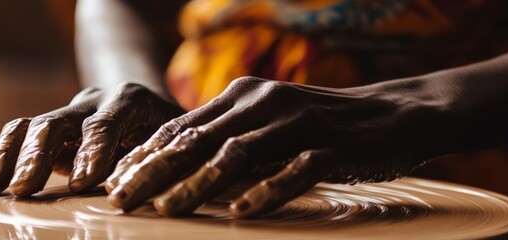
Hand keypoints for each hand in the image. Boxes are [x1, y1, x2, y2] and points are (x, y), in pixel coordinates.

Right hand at [0, 82, 183, 196]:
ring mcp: (67, 113)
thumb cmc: (171, 132)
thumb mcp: (179, 140)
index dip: (92, 152)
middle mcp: (92, 101)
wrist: (152, 104)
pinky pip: (18, 137)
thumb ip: (165, 159)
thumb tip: (154, 190)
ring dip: (7, 157)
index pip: (106, 123)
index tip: (81, 184)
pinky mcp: (50, 130)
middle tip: (22, 189)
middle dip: (38, 156)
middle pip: (57, 121)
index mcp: (129, 100)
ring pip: (30, 126)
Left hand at [104, 77, 439, 217]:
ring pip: (238, 155)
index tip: (114, 183)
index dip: (146, 155)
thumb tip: (178, 170)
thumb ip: (229, 137)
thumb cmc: (322, 125)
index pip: (183, 127)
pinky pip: (294, 170)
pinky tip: (242, 213)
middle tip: (121, 200)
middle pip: (199, 140)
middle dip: (155, 171)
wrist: (393, 114)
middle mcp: (265, 103)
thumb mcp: (269, 121)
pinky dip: (266, 190)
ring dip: (199, 185)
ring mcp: (298, 124)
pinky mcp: (330, 147)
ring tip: (167, 210)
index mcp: (244, 96)